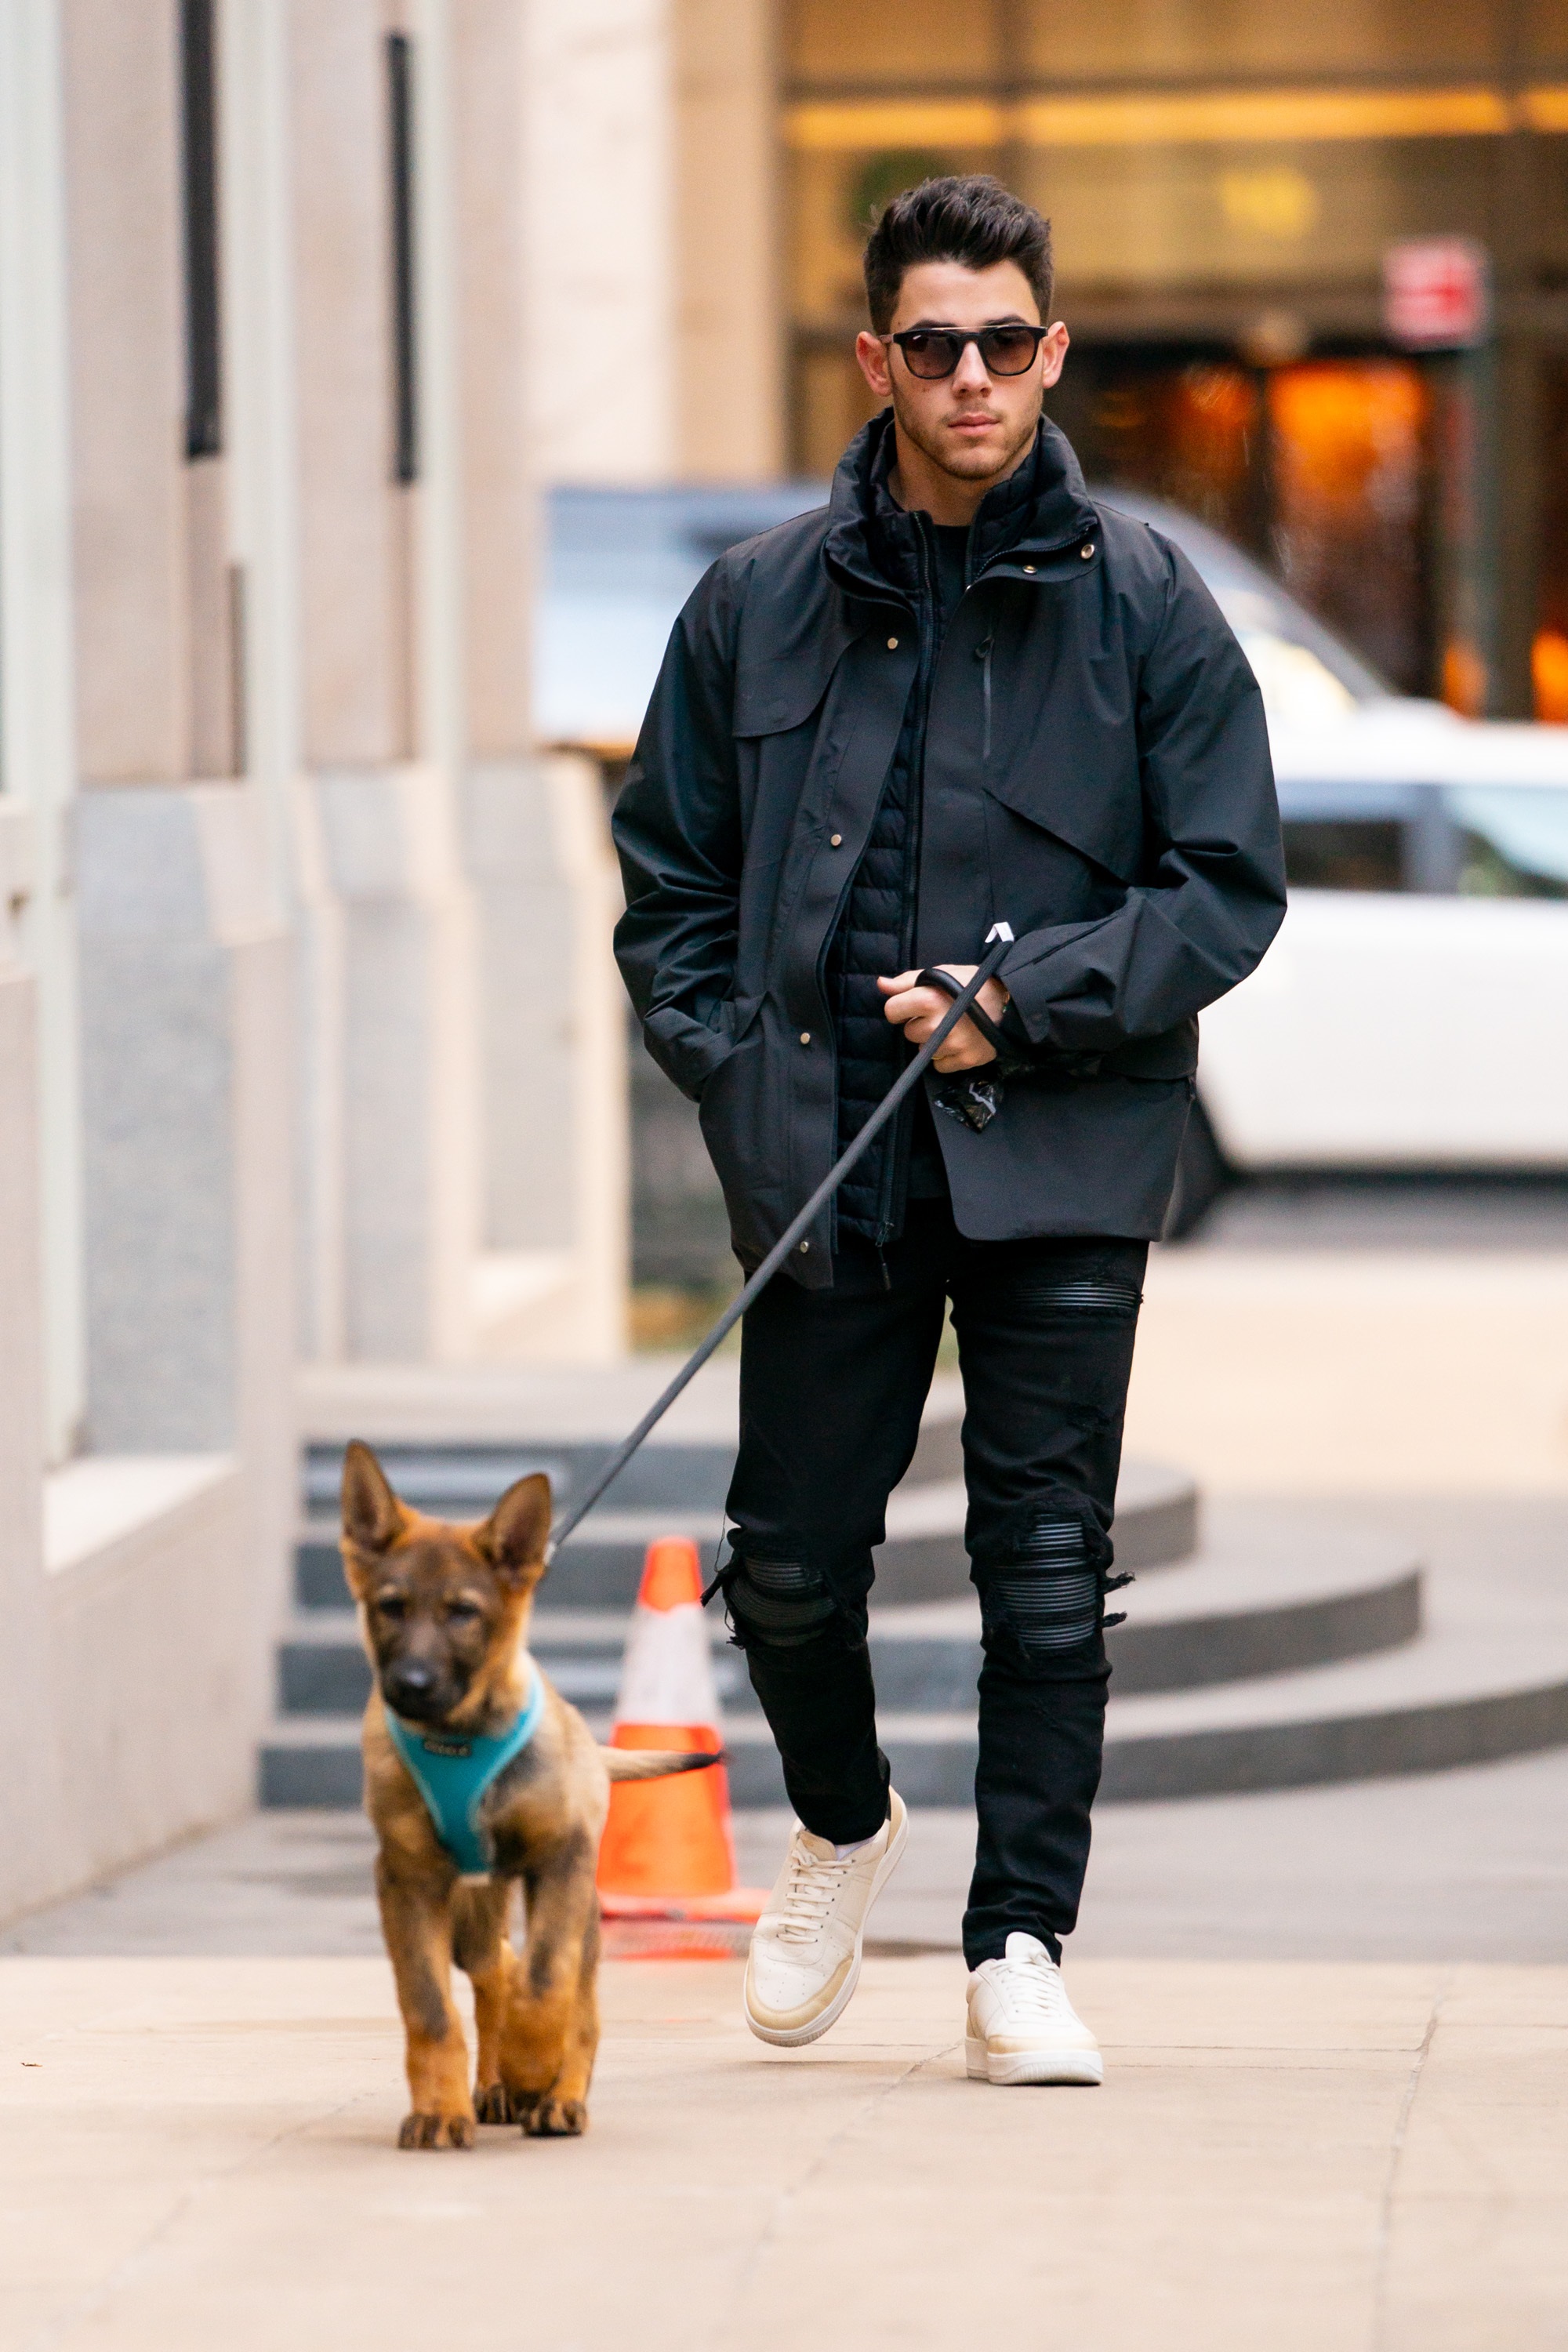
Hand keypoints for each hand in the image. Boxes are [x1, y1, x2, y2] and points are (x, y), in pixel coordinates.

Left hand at [878, 966, 1010, 1072]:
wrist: (1011, 1001)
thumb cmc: (972, 983)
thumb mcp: (940, 973)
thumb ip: (907, 981)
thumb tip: (880, 984)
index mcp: (928, 998)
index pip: (891, 1011)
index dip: (902, 1007)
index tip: (916, 1005)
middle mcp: (937, 1024)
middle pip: (908, 1032)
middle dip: (920, 1024)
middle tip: (942, 1014)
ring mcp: (951, 1045)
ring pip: (923, 1050)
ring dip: (933, 1041)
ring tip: (953, 1027)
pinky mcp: (964, 1060)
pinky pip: (939, 1065)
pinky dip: (946, 1056)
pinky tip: (959, 1041)